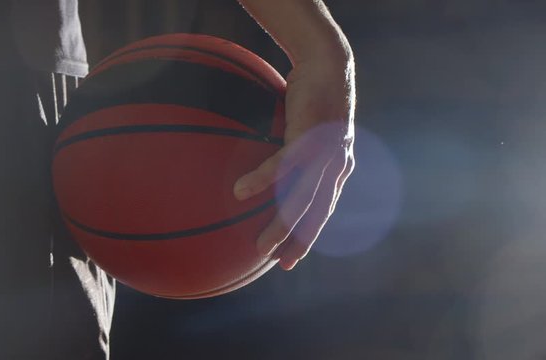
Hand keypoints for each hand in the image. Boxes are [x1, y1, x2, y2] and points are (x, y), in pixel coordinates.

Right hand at [234, 56, 355, 270]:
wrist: (329, 64)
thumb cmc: (315, 96)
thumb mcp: (310, 131)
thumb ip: (298, 152)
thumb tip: (274, 165)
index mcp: (338, 168)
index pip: (324, 210)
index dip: (309, 235)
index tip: (292, 258)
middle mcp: (336, 166)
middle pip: (315, 213)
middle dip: (298, 241)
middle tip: (279, 262)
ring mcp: (324, 154)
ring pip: (301, 198)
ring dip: (281, 225)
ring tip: (261, 245)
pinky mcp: (308, 136)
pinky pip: (282, 165)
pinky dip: (262, 180)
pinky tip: (242, 193)